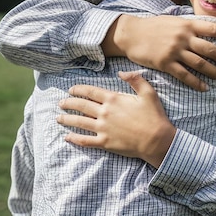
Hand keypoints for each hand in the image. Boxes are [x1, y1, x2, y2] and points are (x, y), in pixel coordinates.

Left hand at [57, 71, 175, 167]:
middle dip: (69, 103)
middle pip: (81, 106)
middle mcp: (105, 113)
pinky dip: (74, 139)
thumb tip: (121, 72)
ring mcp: (103, 129)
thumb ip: (135, 80)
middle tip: (61, 103)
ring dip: (67, 119)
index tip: (71, 89)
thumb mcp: (148, 93)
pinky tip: (67, 137)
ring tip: (58, 118)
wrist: (156, 140)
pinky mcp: (104, 143)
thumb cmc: (154, 116)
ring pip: (79, 122)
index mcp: (113, 99)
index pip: (91, 92)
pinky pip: (85, 141)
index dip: (79, 89)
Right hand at [103, 15, 215, 90]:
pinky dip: (196, 82)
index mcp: (188, 25)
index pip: (214, 29)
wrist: (132, 34)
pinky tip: (205, 87)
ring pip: (200, 64)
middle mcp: (183, 37)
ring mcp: (174, 51)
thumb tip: (211, 28)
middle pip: (211, 49)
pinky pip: (184, 75)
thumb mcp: (175, 20)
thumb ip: (192, 25)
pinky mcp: (165, 63)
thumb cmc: (155, 26)